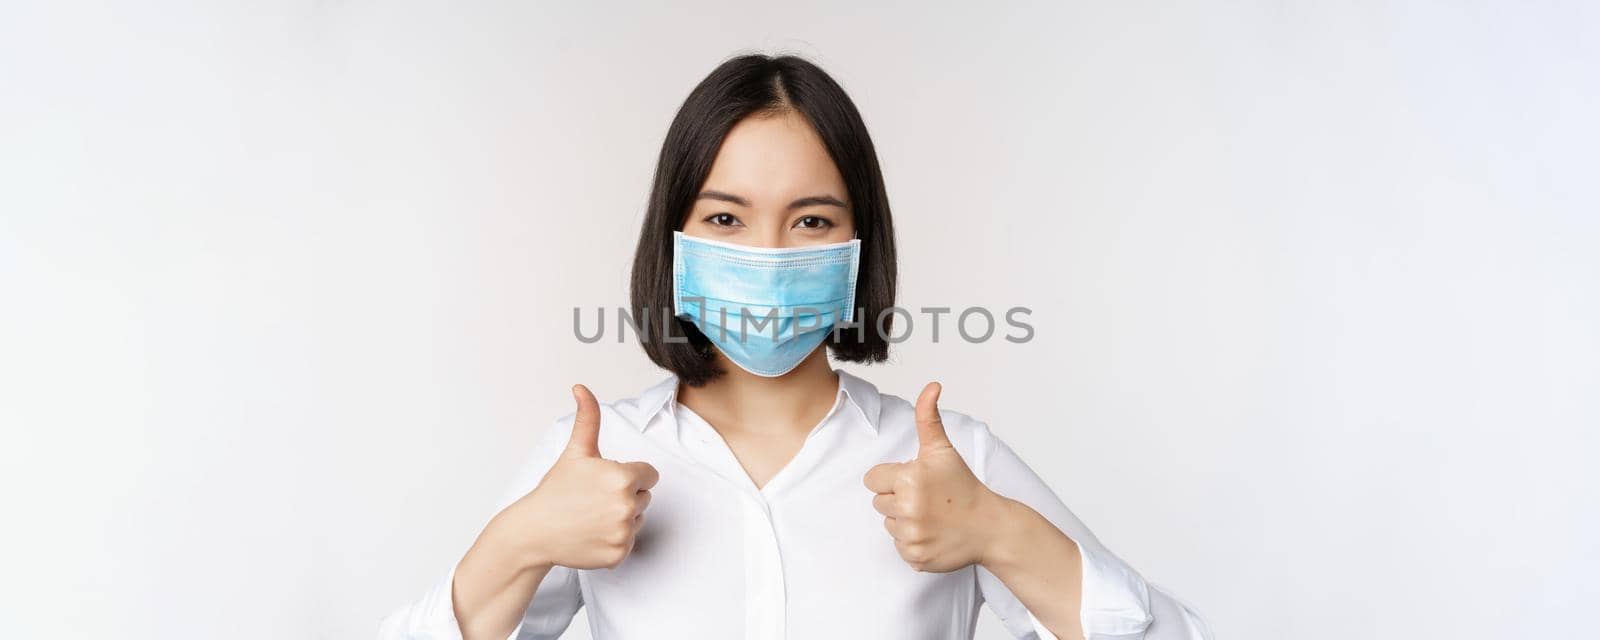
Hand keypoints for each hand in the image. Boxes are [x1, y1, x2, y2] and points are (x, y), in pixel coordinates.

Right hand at [485, 384, 658, 570]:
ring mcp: (623, 533)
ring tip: (592, 516)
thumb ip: (588, 418)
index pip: (649, 474)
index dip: (629, 475)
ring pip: (638, 519)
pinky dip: (614, 540)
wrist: (534, 531)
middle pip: (645, 497)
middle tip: (594, 499)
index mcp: (623, 478)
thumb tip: (581, 388)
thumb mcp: (575, 452)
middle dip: (625, 496)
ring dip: (621, 518)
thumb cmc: (555, 490)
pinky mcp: (619, 555)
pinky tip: (592, 534)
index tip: (605, 481)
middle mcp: (627, 506)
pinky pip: (629, 542)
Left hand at [864, 381, 1009, 572]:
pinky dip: (914, 542)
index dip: (892, 478)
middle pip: (878, 502)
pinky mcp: (915, 558)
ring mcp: (912, 536)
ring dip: (905, 520)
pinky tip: (933, 533)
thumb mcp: (943, 450)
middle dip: (898, 498)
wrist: (990, 526)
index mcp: (908, 480)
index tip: (915, 480)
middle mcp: (907, 509)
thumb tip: (931, 385)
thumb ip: (928, 417)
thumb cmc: (963, 486)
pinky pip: (899, 546)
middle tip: (926, 498)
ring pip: (888, 524)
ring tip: (931, 515)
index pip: (872, 480)